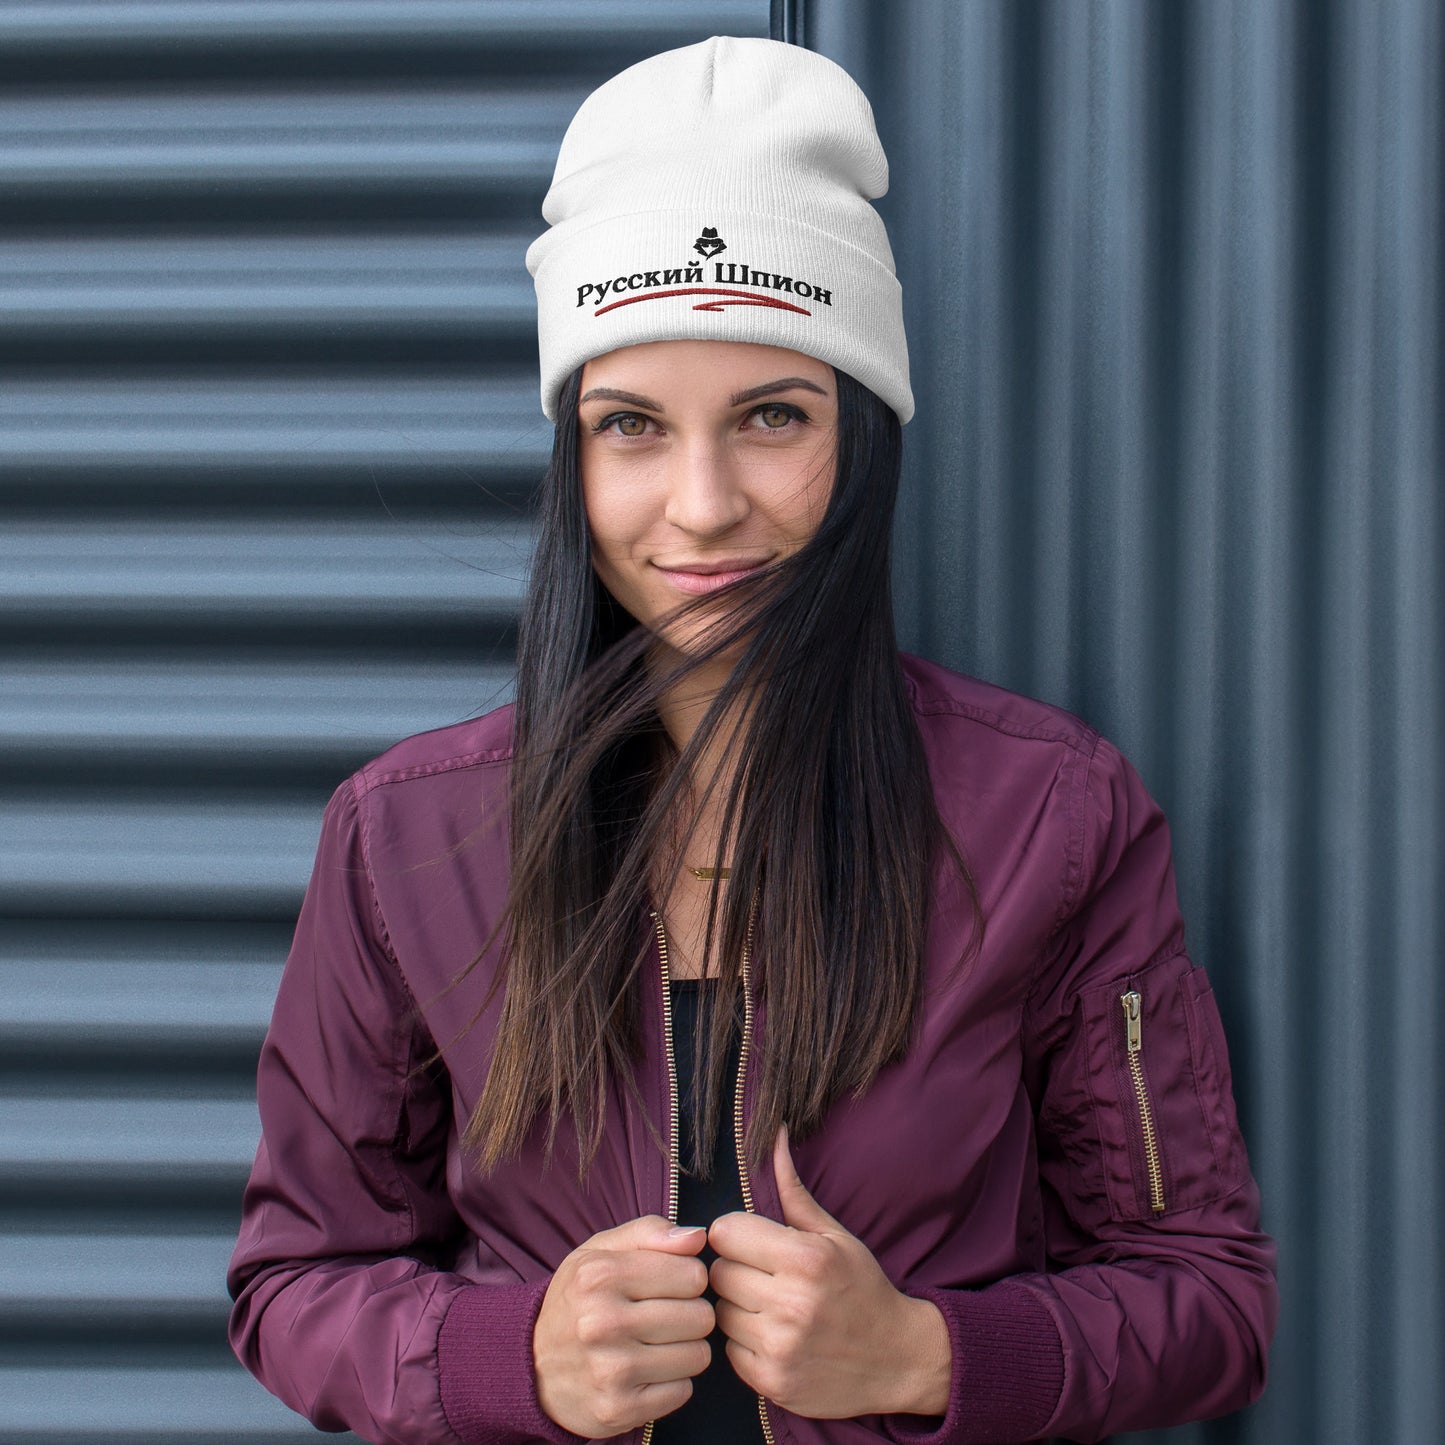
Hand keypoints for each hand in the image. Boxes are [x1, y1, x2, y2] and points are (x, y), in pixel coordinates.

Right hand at [533, 1216, 713, 1436]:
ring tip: (654, 1344)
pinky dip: (672, 1382)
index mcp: (601, 1274)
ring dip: (684, 1350)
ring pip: (697, 1355)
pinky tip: (646, 1372)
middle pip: (700, 1317)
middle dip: (689, 1315)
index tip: (668, 1286)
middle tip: (661, 1317)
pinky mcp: (619, 1409)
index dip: (688, 1279)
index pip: (694, 1275)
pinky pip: (683, 1391)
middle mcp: (603, 1322)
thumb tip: (698, 1237)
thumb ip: (650, 1232)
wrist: (530, 1366)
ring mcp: (610, 1370)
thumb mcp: (600, 1251)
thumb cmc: (577, 1300)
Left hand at [707, 1128, 951, 1418]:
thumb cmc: (862, 1288)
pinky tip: (771, 1334)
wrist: (898, 1359)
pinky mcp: (772, 1383)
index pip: (725, 1233)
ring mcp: (781, 1348)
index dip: (735, 1234)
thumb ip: (794, 1191)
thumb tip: (775, 1138)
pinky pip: (729, 1350)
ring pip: (720, 1312)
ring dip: (737, 1307)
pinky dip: (744, 1341)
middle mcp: (791, 1304)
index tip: (751, 1241)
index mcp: (806, 1259)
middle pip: (720, 1273)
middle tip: (763, 1275)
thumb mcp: (834, 1236)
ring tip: (768, 1305)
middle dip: (736, 1269)